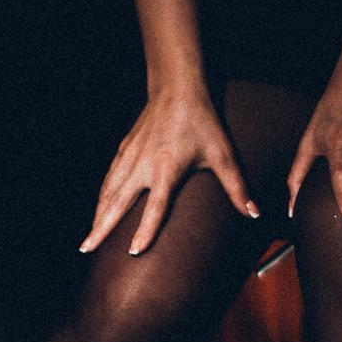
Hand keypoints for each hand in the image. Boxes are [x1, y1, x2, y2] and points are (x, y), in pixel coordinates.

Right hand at [80, 89, 258, 254]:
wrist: (177, 88)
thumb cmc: (202, 121)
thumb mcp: (223, 154)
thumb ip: (237, 187)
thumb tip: (255, 214)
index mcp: (167, 168)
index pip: (156, 206)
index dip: (145, 230)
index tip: (133, 252)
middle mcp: (143, 165)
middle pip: (118, 202)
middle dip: (101, 227)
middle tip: (86, 248)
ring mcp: (130, 157)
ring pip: (108, 192)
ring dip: (97, 216)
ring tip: (88, 239)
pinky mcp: (124, 150)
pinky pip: (109, 179)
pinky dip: (101, 197)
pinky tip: (98, 209)